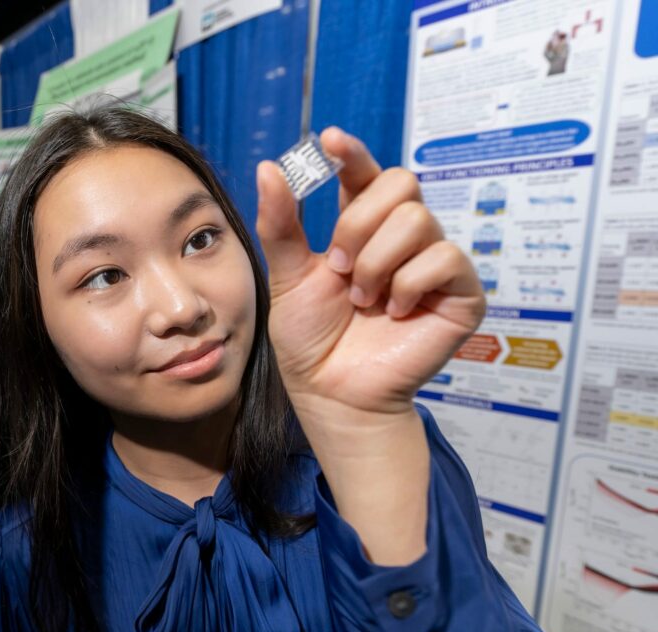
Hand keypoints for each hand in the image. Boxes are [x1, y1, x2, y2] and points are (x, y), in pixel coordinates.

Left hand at [256, 127, 484, 418]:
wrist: (331, 392)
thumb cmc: (312, 340)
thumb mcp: (288, 276)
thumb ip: (282, 223)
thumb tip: (268, 167)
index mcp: (362, 228)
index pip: (367, 174)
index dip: (354, 153)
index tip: (330, 141)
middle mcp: (402, 239)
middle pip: (400, 183)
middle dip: (358, 226)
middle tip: (340, 270)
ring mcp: (434, 264)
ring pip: (417, 220)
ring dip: (377, 264)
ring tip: (363, 300)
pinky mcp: (461, 293)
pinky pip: (445, 257)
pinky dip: (408, 284)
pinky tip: (395, 312)